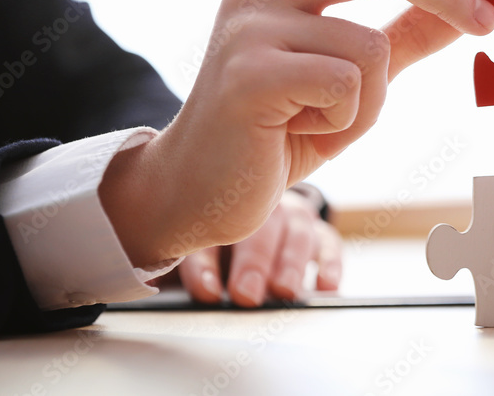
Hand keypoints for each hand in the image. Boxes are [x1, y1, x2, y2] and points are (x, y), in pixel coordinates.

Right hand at [100, 0, 493, 266]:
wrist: (196, 187)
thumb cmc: (279, 127)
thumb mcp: (355, 76)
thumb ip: (406, 33)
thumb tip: (469, 1)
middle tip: (488, 22)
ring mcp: (250, 24)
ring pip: (371, 46)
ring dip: (369, 101)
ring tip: (318, 120)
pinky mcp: (249, 73)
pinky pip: (347, 86)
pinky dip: (343, 122)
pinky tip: (295, 132)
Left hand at [177, 191, 341, 305]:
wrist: (248, 199)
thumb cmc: (212, 233)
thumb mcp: (190, 245)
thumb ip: (185, 264)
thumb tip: (164, 289)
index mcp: (217, 205)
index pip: (210, 232)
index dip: (207, 263)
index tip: (205, 291)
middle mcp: (259, 205)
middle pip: (259, 229)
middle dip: (253, 263)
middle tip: (246, 294)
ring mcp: (291, 215)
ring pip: (296, 233)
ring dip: (290, 264)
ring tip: (285, 291)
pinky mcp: (318, 230)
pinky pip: (328, 242)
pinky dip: (330, 263)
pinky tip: (327, 286)